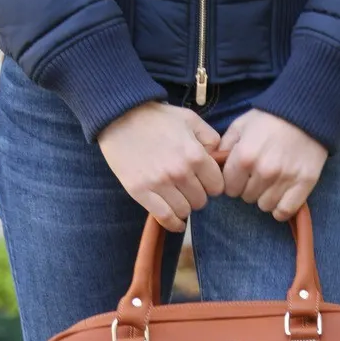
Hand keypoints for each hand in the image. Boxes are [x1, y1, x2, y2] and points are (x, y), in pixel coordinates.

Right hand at [98, 102, 223, 231]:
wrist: (120, 117)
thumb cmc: (157, 118)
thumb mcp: (190, 120)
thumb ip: (210, 138)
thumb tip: (219, 158)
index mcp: (195, 155)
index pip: (217, 186)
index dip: (212, 185)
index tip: (204, 182)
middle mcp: (180, 172)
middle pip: (201, 201)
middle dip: (198, 195)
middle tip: (188, 188)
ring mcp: (160, 184)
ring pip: (184, 211)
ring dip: (184, 207)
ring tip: (178, 197)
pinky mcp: (141, 192)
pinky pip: (164, 217)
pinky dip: (173, 223)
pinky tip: (176, 222)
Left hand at [220, 109, 327, 220]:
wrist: (305, 112)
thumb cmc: (269, 118)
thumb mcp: (241, 125)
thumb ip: (224, 146)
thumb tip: (214, 164)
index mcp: (244, 157)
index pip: (228, 188)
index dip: (233, 182)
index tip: (240, 176)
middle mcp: (263, 171)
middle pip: (246, 198)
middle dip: (249, 188)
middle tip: (258, 175)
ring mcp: (285, 179)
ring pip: (264, 206)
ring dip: (265, 197)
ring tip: (271, 182)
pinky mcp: (304, 183)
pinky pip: (285, 210)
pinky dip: (281, 207)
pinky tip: (281, 196)